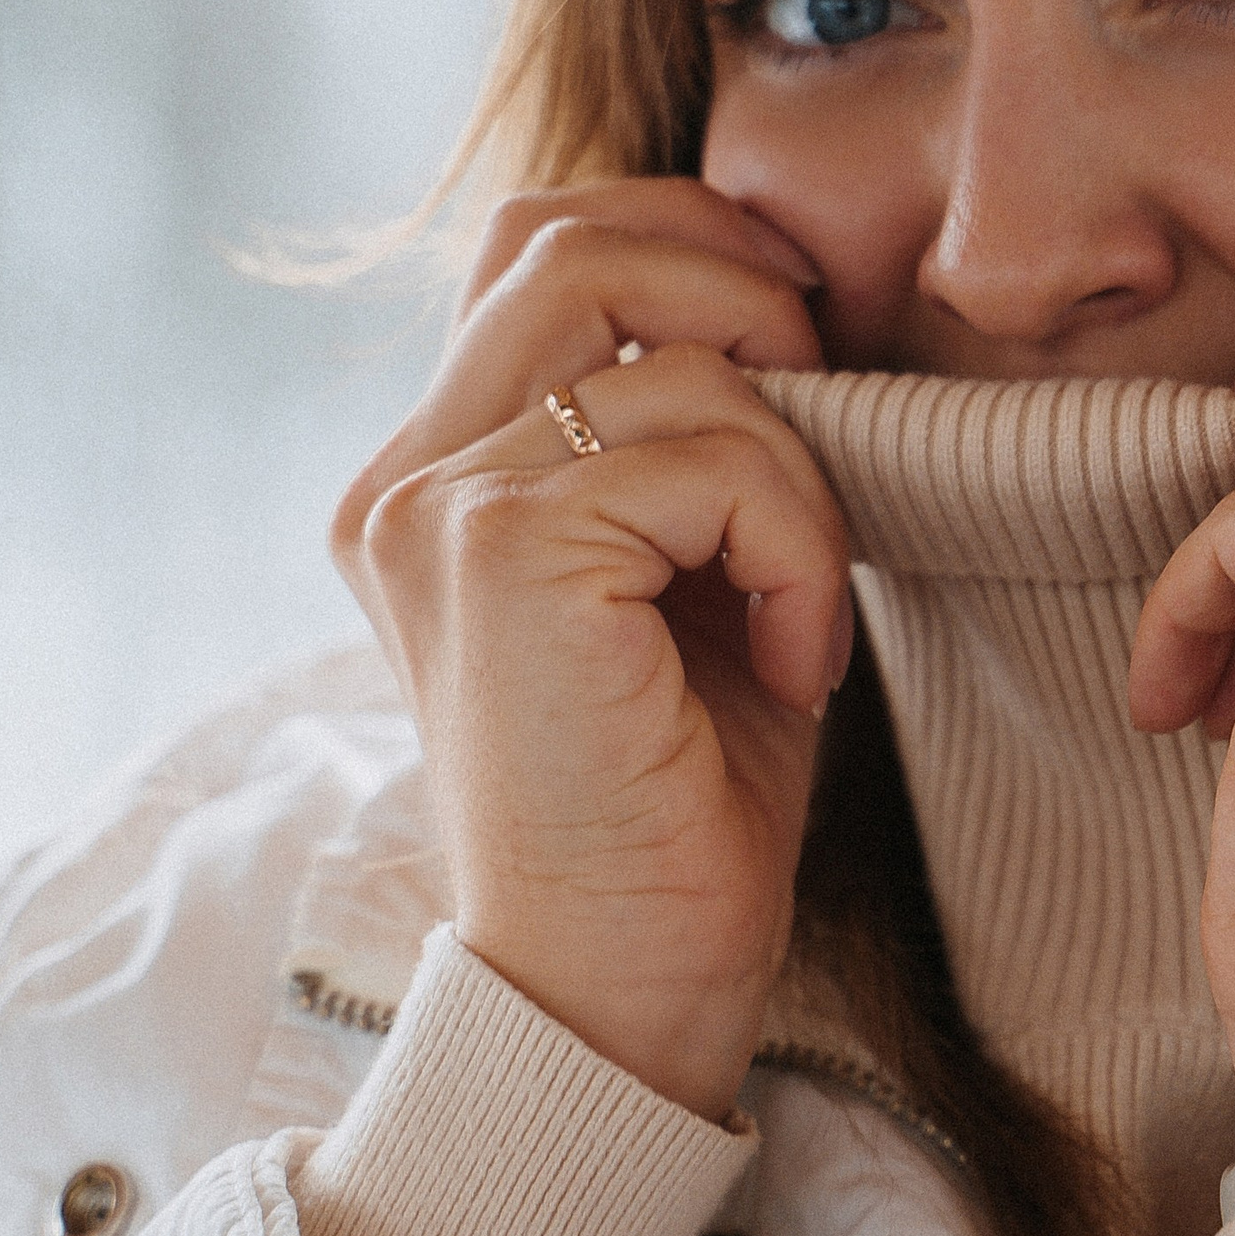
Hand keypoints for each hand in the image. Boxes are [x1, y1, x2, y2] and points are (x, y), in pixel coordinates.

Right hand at [332, 181, 848, 1119]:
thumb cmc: (680, 812)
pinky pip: (717, 457)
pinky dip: (801, 550)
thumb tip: (790, 302)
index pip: (539, 247)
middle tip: (830, 418)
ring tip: (800, 610)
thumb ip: (690, 444)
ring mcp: (438, 509)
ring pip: (676, 356)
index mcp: (433, 479)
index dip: (689, 245)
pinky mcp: (504, 555)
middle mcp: (404, 479)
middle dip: (744, 290)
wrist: (619, 997)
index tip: (806, 342)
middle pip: (572, 238)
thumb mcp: (689, 588)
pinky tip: (795, 664)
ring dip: (798, 473)